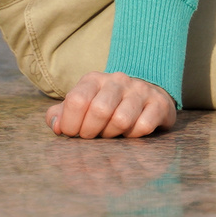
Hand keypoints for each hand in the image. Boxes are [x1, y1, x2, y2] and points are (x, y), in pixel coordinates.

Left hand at [45, 71, 177, 138]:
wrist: (145, 96)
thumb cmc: (106, 106)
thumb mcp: (81, 106)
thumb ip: (61, 115)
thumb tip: (56, 126)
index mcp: (94, 79)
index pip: (76, 100)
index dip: (71, 124)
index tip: (73, 133)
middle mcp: (118, 80)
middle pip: (99, 110)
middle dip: (92, 131)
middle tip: (92, 136)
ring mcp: (140, 91)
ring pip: (121, 120)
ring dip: (113, 134)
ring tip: (111, 133)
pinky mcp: (159, 104)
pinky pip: (143, 126)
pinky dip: (134, 136)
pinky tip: (131, 132)